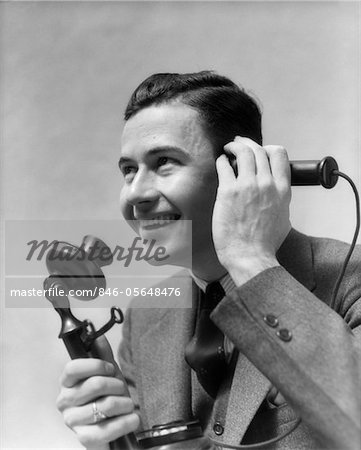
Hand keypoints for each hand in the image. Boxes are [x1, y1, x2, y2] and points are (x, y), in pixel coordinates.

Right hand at [56, 336, 138, 448]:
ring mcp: (73, 421)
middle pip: (95, 384)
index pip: (73, 367)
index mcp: (68, 383)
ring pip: (105, 405)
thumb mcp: (107, 374)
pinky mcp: (84, 439)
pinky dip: (125, 422)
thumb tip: (98, 337)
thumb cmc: (108, 397)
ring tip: (128, 406)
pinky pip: (107, 429)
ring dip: (125, 404)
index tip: (110, 368)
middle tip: (122, 389)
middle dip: (117, 385)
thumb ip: (102, 355)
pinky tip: (132, 419)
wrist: (114, 427)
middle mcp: (65, 401)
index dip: (95, 365)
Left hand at [213, 136, 291, 284]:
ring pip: (243, 152)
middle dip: (247, 143)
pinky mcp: (228, 191)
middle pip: (259, 149)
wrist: (250, 256)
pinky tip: (220, 163)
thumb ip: (280, 200)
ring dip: (234, 146)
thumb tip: (274, 193)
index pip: (280, 154)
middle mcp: (267, 183)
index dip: (268, 148)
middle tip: (239, 143)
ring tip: (228, 148)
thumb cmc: (265, 243)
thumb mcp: (283, 218)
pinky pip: (224, 166)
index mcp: (282, 190)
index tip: (260, 150)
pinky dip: (222, 160)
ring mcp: (247, 186)